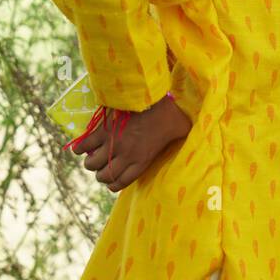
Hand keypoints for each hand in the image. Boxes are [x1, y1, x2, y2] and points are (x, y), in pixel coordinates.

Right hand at [71, 95, 191, 191]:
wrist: (154, 95)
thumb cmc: (171, 112)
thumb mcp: (181, 131)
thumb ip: (182, 139)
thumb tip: (199, 139)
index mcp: (142, 160)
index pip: (119, 184)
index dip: (113, 183)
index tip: (113, 177)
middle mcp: (125, 156)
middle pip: (103, 176)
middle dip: (101, 174)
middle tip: (103, 165)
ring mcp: (112, 143)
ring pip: (91, 164)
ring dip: (90, 161)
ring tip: (94, 155)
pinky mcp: (103, 130)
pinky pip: (83, 146)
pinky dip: (80, 148)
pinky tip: (82, 146)